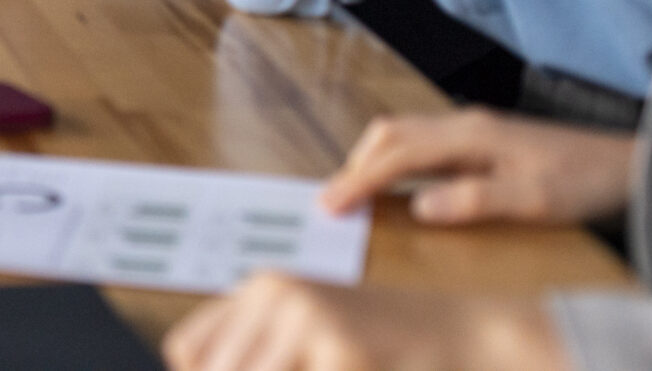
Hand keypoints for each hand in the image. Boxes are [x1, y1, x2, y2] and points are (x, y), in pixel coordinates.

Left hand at [164, 273, 563, 370]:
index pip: (187, 350)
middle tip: (305, 367)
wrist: (464, 334)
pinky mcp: (340, 346)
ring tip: (324, 363)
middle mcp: (274, 292)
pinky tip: (353, 368)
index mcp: (261, 289)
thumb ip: (260, 352)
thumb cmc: (380, 345)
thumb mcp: (309, 340)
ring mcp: (307, 316)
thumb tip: (188, 365)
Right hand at [318, 107, 635, 225]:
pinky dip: (396, 160)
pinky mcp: (480, 139)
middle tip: (334, 202)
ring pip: (404, 133)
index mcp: (470, 136)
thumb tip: (418, 207)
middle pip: (391, 133)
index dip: (360, 180)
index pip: (399, 155)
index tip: (328, 205)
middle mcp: (463, 124)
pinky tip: (400, 183)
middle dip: (356, 165)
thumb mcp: (533, 199)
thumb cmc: (580, 182)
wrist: (622, 162)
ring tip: (358, 194)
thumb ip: (474, 200)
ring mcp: (471, 128)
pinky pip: (421, 142)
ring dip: (373, 160)